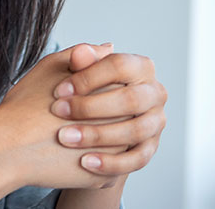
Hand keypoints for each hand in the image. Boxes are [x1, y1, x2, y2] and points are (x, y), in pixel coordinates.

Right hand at [0, 44, 125, 190]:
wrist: (5, 149)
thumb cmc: (23, 107)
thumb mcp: (52, 67)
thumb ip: (85, 54)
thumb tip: (110, 48)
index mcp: (110, 92)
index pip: (121, 87)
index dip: (96, 91)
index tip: (72, 97)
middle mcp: (119, 122)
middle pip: (123, 117)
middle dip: (103, 117)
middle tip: (70, 120)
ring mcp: (114, 153)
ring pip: (118, 144)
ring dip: (103, 141)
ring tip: (71, 136)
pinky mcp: (103, 178)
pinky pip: (107, 169)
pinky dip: (94, 162)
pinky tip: (70, 156)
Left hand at [50, 46, 167, 178]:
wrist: (82, 125)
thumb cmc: (77, 93)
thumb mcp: (73, 73)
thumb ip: (79, 61)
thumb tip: (81, 52)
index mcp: (141, 67)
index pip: (120, 66)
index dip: (88, 77)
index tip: (59, 90)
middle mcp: (155, 93)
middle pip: (131, 99)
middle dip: (91, 107)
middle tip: (58, 112)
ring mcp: (156, 122)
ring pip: (135, 130)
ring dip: (98, 135)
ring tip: (66, 138)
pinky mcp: (149, 148)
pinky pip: (137, 159)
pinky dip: (111, 162)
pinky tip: (85, 162)